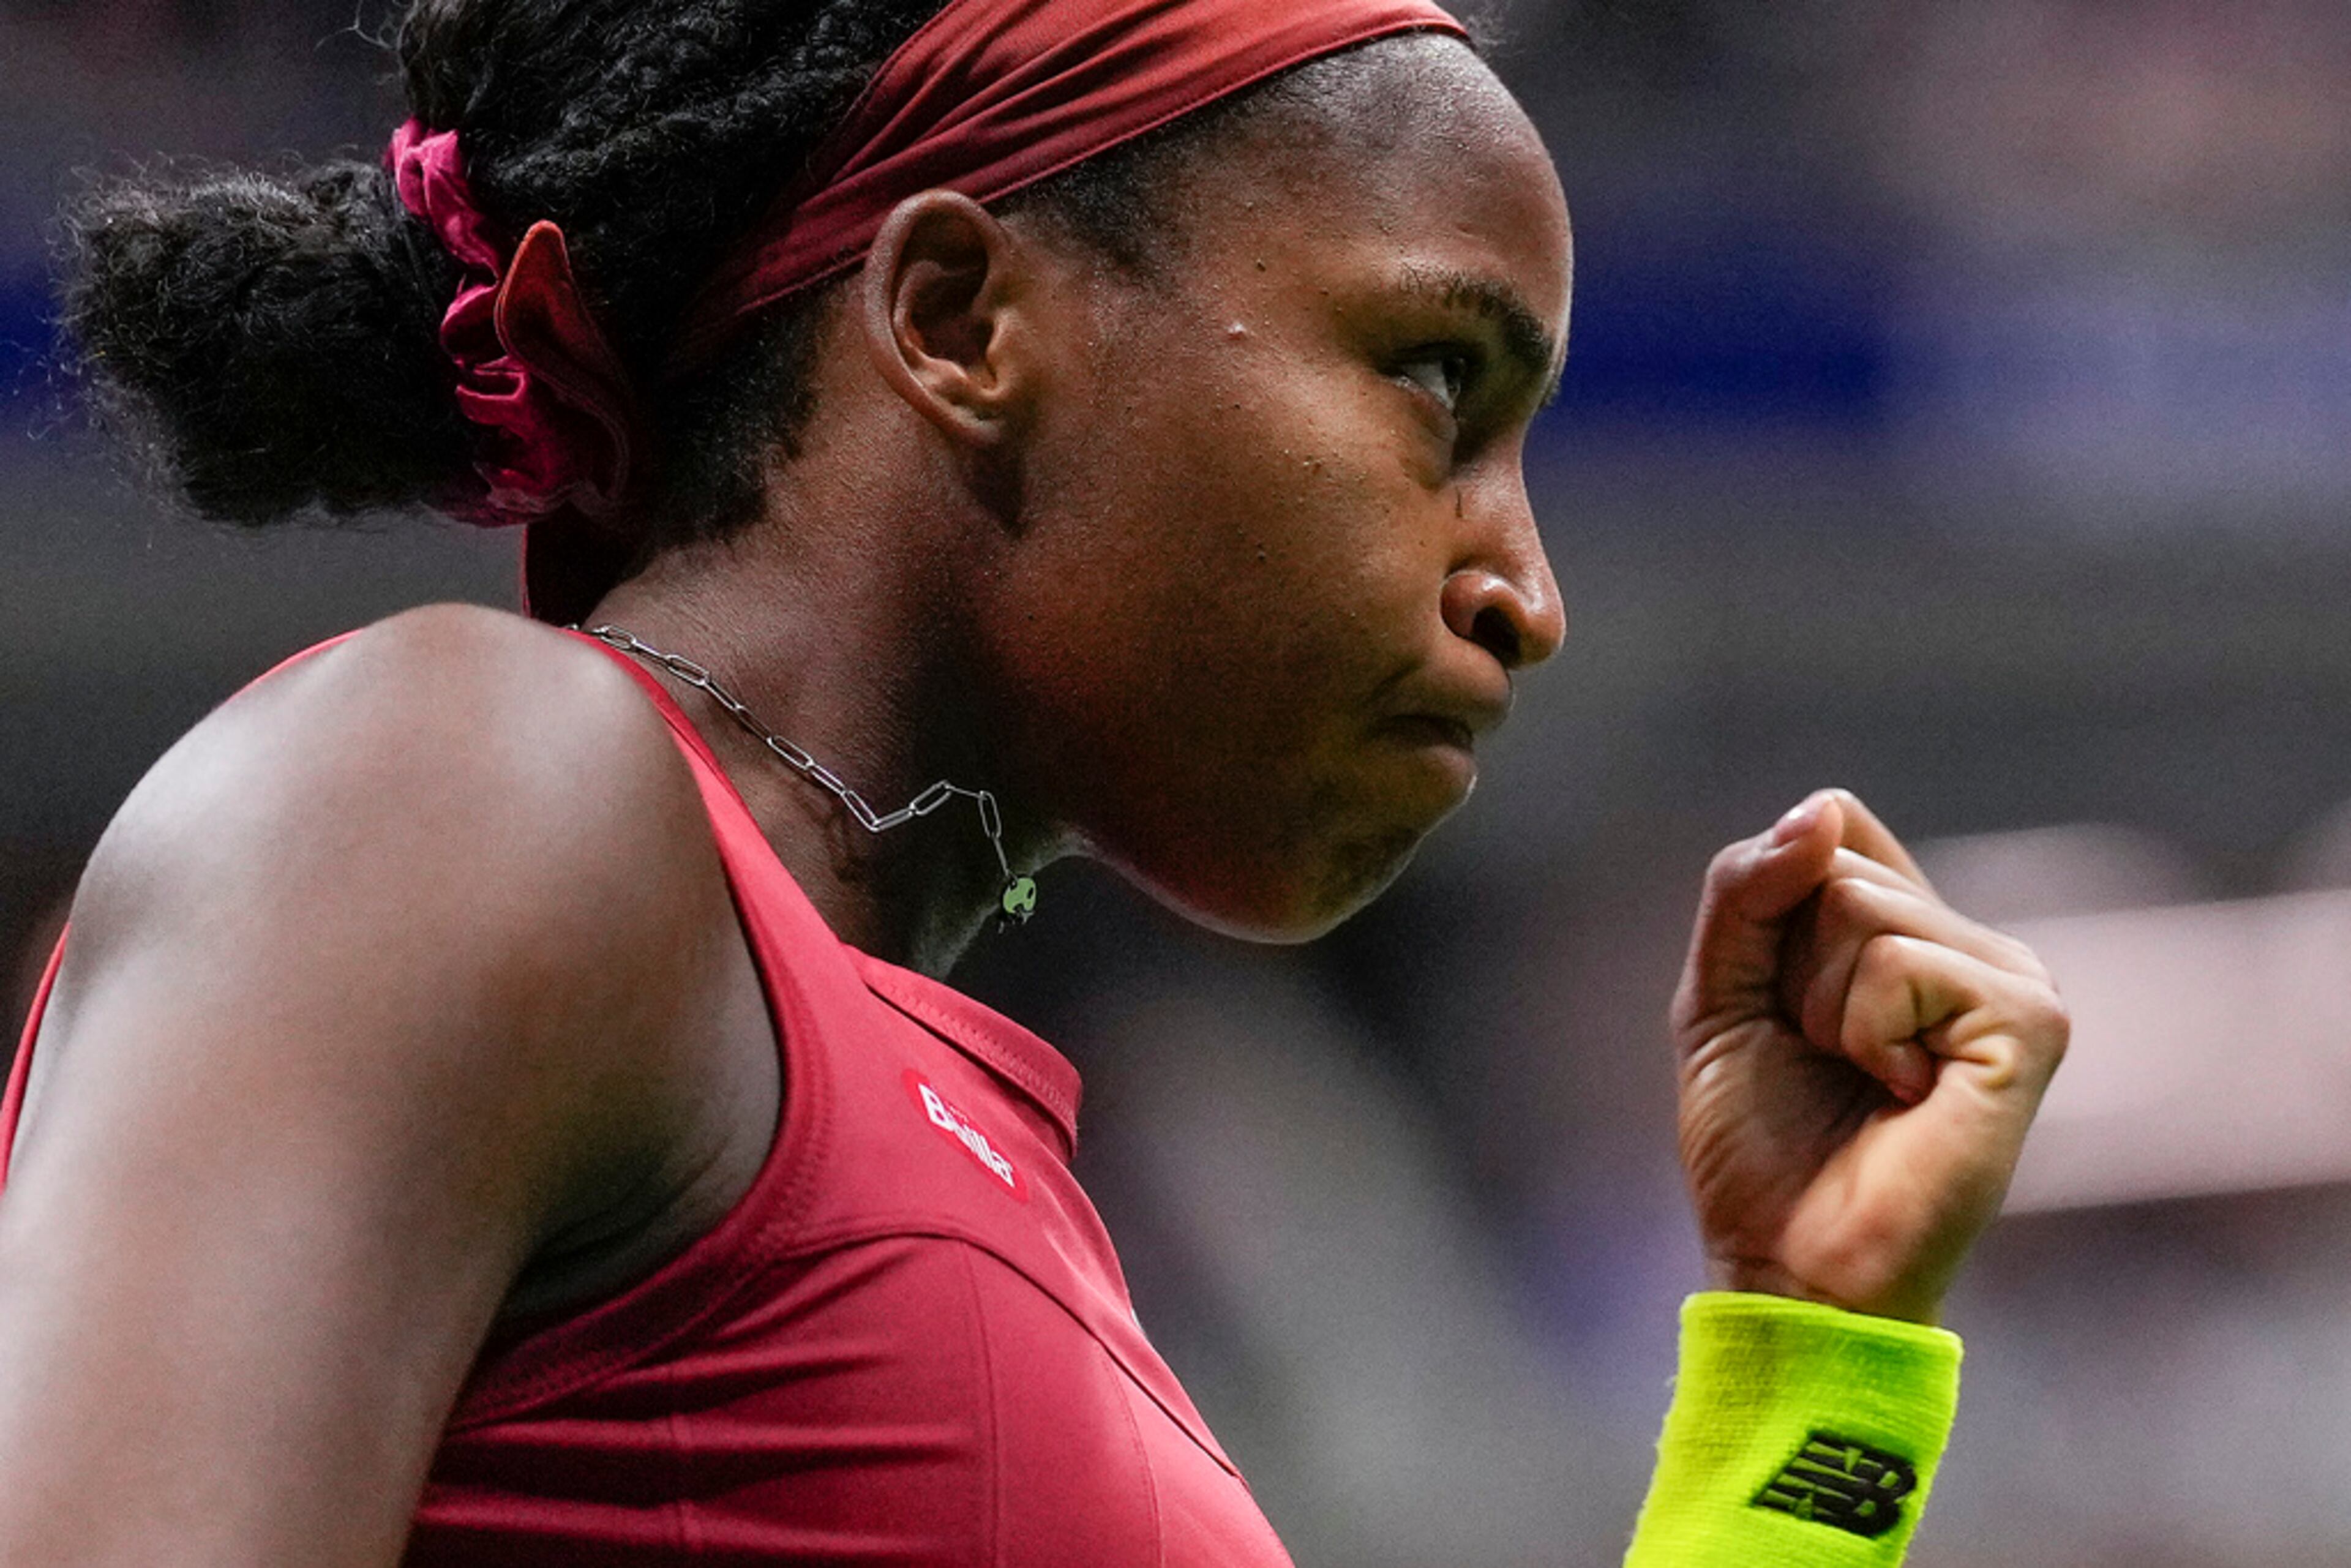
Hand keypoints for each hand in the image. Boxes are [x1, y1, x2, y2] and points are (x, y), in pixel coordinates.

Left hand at [1671, 790, 2067, 1323]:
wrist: (1787, 1261)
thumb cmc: (1761, 1142)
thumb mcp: (1720, 991)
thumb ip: (1746, 888)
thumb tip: (1821, 807)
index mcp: (1911, 929)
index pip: (1829, 825)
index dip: (1773, 908)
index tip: (1781, 1005)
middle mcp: (1972, 943)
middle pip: (1835, 866)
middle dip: (1789, 972)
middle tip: (1822, 1060)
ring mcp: (2013, 980)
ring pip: (1862, 908)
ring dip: (1823, 1008)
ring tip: (1863, 1080)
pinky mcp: (2030, 1025)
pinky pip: (1902, 964)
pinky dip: (1867, 1033)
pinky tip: (1901, 1093)